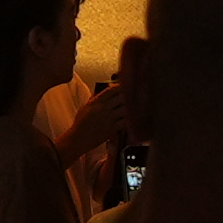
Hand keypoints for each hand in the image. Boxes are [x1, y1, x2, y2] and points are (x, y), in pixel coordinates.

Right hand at [80, 41, 159, 161]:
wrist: (78, 139)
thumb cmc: (81, 123)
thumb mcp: (86, 107)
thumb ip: (96, 98)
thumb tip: (108, 90)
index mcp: (96, 102)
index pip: (112, 90)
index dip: (123, 85)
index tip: (131, 83)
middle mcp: (103, 109)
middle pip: (122, 97)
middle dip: (133, 94)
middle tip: (142, 91)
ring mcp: (108, 119)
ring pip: (126, 109)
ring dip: (135, 106)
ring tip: (144, 102)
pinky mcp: (112, 129)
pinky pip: (126, 121)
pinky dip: (133, 118)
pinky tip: (138, 116)